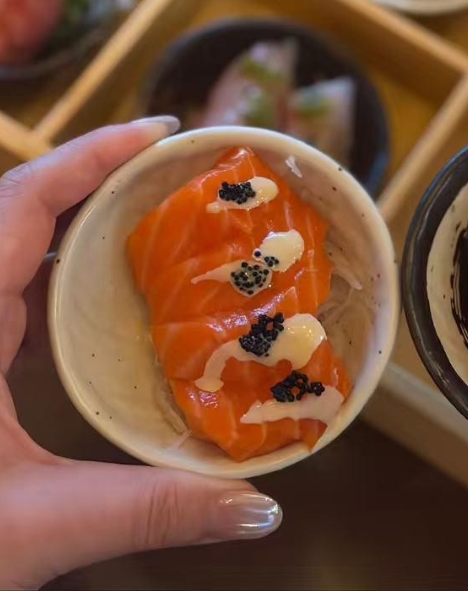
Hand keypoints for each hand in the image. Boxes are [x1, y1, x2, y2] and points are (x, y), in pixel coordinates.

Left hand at [0, 121, 281, 590]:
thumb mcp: (35, 526)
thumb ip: (147, 509)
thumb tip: (255, 507)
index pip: (24, 203)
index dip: (92, 154)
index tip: (163, 130)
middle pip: (24, 206)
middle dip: (101, 175)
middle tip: (180, 168)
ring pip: (16, 242)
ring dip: (81, 218)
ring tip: (154, 213)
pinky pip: (11, 282)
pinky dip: (59, 267)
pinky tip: (99, 296)